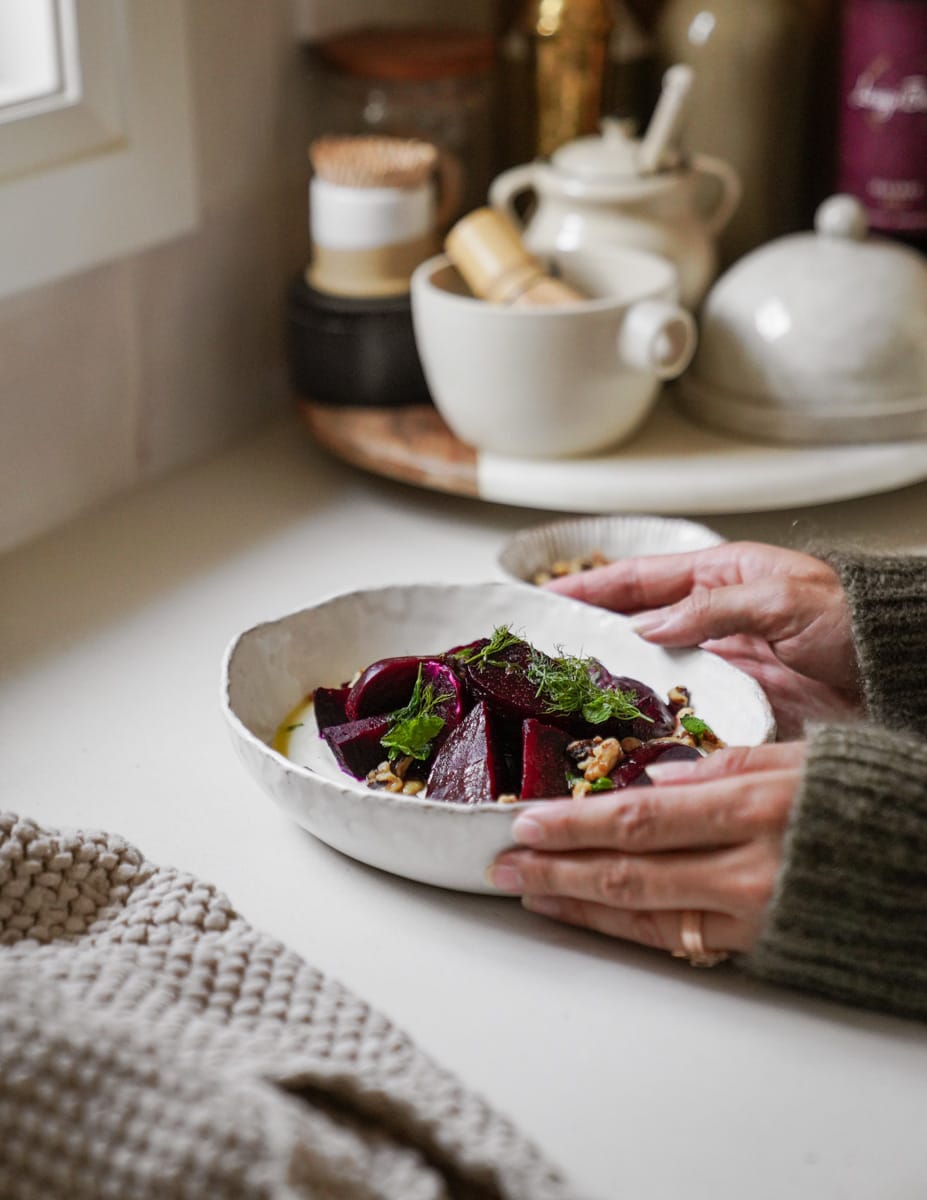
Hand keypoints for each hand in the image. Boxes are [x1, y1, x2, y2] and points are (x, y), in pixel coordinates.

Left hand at [488, 742, 804, 955]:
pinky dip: (624, 929)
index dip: (576, 823)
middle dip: (557, 867)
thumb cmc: (869, 801)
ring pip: (644, 915)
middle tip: (504, 860)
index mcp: (753, 807)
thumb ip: (727, 763)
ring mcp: (751, 915)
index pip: (640, 818)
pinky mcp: (759, 944)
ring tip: (529, 889)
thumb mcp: (802, 759)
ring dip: (578, 902)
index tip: (526, 818)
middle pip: (628, 871)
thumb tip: (657, 775)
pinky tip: (588, 915)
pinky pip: (680, 942)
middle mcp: (746, 869)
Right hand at [546, 541, 860, 737]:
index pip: (640, 580)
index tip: (547, 595)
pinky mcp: (735, 710)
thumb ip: (713, 607)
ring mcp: (721, 669)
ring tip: (569, 704)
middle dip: (591, 641)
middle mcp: (712, 624)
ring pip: (651, 677)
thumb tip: (647, 626)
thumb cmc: (858, 621)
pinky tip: (625, 740)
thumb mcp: (785, 598)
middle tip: (544, 658)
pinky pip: (682, 717)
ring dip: (615, 690)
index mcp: (721, 578)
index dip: (592, 587)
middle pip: (635, 631)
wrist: (907, 677)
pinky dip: (653, 727)